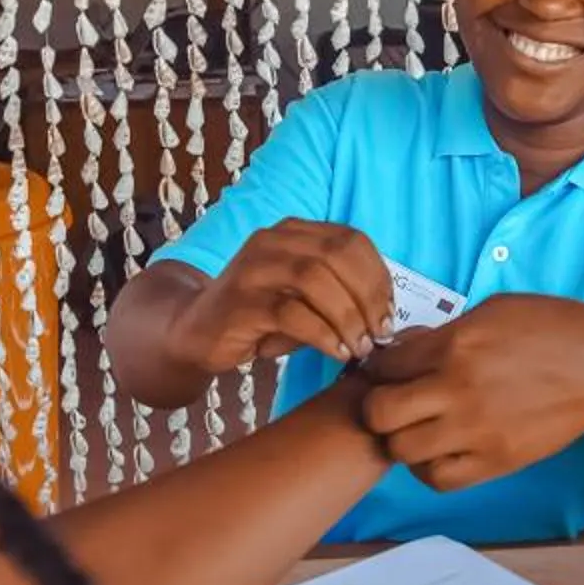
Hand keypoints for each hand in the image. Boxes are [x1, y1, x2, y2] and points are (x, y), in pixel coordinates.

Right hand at [169, 220, 397, 371]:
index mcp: (293, 232)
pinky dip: (323, 335)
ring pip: (316, 280)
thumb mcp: (304, 299)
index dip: (378, 277)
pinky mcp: (241, 302)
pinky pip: (292, 313)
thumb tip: (385, 318)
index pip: (351, 240)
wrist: (194, 330)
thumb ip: (339, 295)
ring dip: (348, 317)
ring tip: (360, 347)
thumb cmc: (258, 317)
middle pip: (337, 256)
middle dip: (368, 298)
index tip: (389, 314)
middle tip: (380, 334)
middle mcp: (272, 241)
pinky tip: (336, 352)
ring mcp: (253, 269)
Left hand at [360, 295, 583, 490]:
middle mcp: (458, 389)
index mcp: (457, 343)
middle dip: (378, 406)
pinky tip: (441, 449)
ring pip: (402, 450)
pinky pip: (439, 478)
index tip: (389, 370)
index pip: (385, 364)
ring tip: (419, 427)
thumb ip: (445, 332)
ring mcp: (476, 430)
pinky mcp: (495, 461)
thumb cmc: (556, 331)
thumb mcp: (496, 310)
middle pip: (379, 413)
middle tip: (394, 401)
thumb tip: (405, 350)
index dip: (379, 366)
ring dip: (402, 439)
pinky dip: (430, 467)